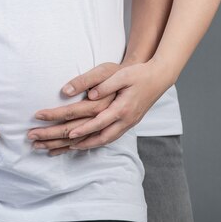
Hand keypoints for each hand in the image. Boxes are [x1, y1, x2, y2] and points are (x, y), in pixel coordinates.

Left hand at [28, 58, 172, 152]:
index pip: (99, 122)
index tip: (68, 134)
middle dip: (78, 142)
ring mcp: (128, 123)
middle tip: (61, 145)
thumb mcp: (122, 75)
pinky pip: (110, 137)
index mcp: (123, 108)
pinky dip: (96, 142)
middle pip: (99, 137)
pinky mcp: (128, 123)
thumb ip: (105, 85)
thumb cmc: (139, 74)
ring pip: (105, 140)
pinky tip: (86, 143)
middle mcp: (125, 120)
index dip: (83, 129)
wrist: (159, 78)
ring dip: (86, 145)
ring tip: (68, 147)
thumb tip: (90, 95)